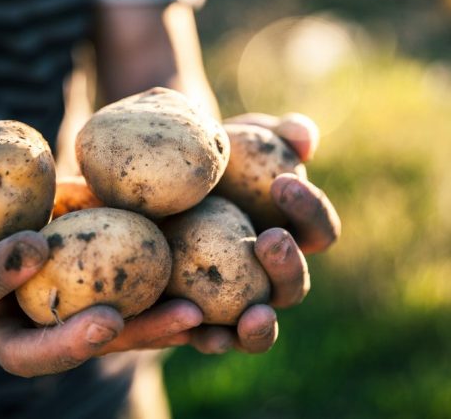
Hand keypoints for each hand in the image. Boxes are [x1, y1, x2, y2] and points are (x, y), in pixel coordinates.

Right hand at [0, 131, 203, 376]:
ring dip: (140, 336)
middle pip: (33, 351)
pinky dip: (160, 317)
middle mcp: (5, 321)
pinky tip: (200, 303)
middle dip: (70, 342)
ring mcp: (51, 323)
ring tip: (187, 316)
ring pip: (92, 345)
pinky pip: (127, 323)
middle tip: (112, 319)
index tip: (33, 246)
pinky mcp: (91, 310)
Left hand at [178, 112, 340, 353]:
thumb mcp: (235, 140)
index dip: (311, 210)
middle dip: (289, 267)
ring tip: (254, 316)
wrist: (154, 189)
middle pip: (294, 286)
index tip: (283, 182)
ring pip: (260, 328)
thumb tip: (303, 136)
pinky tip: (199, 330)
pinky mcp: (198, 320)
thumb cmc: (207, 163)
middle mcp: (267, 276)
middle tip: (269, 238)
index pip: (317, 231)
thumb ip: (272, 135)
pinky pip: (210, 337)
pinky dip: (211, 337)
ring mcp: (235, 304)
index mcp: (288, 236)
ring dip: (262, 326)